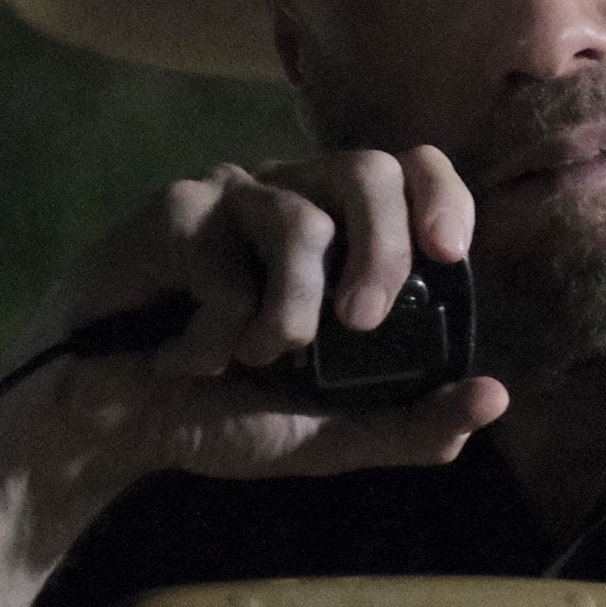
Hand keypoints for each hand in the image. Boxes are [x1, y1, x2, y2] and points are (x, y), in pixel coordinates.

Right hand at [22, 146, 508, 491]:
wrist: (109, 430)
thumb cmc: (216, 414)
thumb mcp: (326, 436)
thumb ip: (411, 424)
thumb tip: (496, 397)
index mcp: (338, 237)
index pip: (408, 173)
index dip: (440, 193)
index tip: (450, 251)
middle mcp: (289, 202)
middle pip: (366, 170)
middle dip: (381, 251)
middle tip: (359, 324)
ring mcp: (228, 201)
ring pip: (299, 218)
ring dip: (288, 313)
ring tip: (252, 360)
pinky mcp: (170, 214)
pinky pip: (223, 258)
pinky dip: (216, 331)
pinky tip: (184, 358)